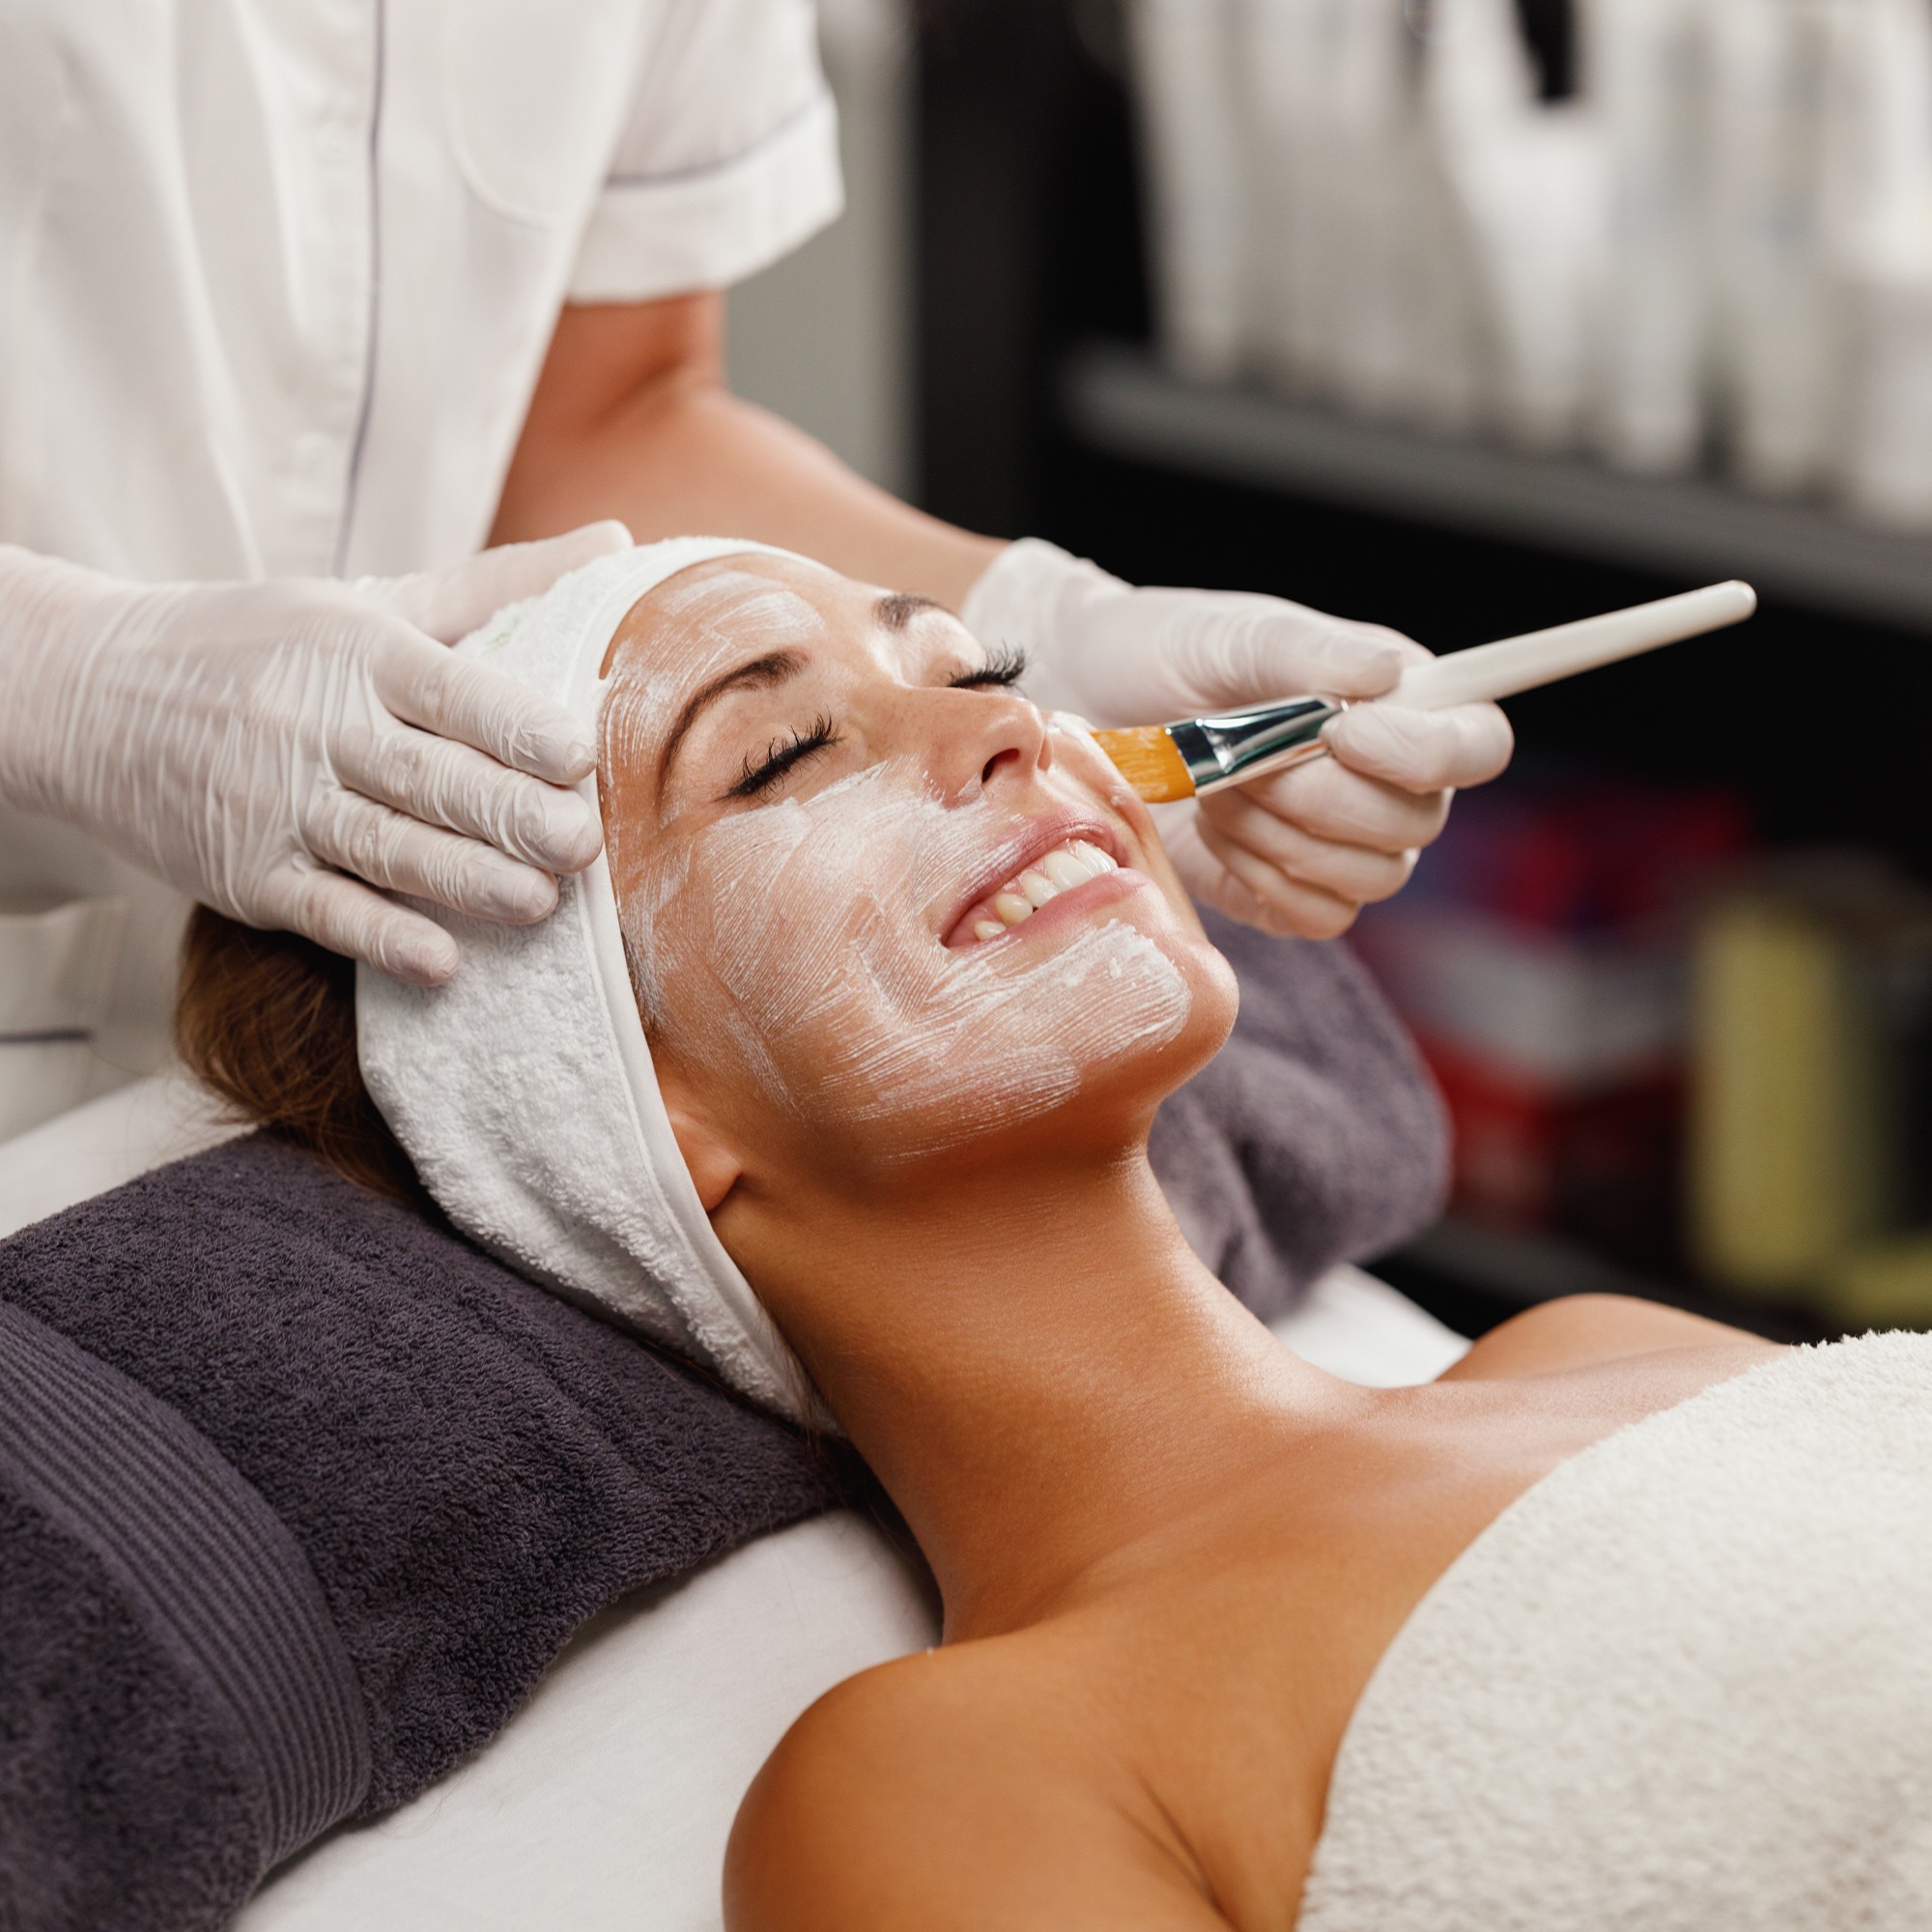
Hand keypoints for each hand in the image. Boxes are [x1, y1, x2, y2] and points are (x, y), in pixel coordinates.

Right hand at [0, 523, 630, 983]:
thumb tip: (617, 542)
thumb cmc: (261, 645)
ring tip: (538, 904)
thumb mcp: (369, 602)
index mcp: (360, 654)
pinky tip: (440, 963)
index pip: (450, 691)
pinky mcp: (248, 874)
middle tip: (582, 843)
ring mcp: (282, 805)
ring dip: (464, 880)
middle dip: (509, 814)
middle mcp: (321, 727)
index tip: (579, 752)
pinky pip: (324, 911)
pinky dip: (380, 939)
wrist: (90, 692)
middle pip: (428, 778)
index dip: (515, 726)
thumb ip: (497, 587)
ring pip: (387, 848)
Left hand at [958, 538, 1512, 937]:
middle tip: (1239, 760)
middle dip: (1319, 796)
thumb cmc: (1159, 654)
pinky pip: (1317, 916)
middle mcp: (1387, 777)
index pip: (1476, 744)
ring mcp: (1340, 842)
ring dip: (1281, 835)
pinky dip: (1261, 876)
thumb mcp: (1226, 634)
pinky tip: (1212, 832)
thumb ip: (1306, 653)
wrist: (1081, 708)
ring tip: (1215, 786)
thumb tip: (1389, 674)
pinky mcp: (1288, 891)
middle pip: (1417, 825)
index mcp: (1396, 701)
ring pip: (1368, 878)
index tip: (1342, 733)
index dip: (1426, 753)